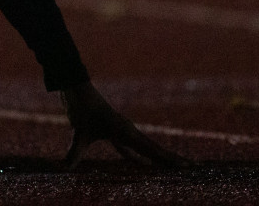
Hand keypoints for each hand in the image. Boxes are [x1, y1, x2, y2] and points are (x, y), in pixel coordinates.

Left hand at [60, 81, 186, 169]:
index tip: (187, 166)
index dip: (169, 160)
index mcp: (125, 132)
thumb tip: (65, 168)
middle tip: (193, 168)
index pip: (152, 150)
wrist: (77, 91)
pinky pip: (132, 148)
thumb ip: (74, 152)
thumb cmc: (81, 109)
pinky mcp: (116, 132)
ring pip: (146, 148)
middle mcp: (129, 131)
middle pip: (155, 149)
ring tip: (174, 167)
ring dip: (159, 158)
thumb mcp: (79, 132)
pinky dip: (138, 157)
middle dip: (173, 160)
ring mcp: (124, 131)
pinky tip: (144, 165)